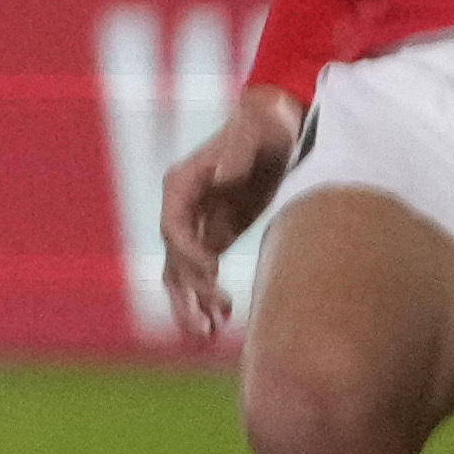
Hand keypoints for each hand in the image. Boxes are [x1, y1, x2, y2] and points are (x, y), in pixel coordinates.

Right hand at [157, 80, 303, 340]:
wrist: (280, 120)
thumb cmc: (268, 121)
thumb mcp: (260, 128)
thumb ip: (240, 148)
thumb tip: (223, 176)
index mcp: (182, 182)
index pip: (172, 227)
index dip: (187, 254)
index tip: (211, 274)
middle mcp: (181, 205)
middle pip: (175, 257)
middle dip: (194, 288)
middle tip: (222, 310)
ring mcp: (197, 222)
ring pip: (180, 273)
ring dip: (190, 304)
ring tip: (207, 334)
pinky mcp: (214, 233)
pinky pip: (200, 273)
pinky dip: (203, 298)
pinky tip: (216, 325)